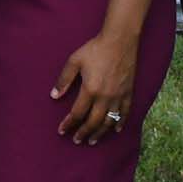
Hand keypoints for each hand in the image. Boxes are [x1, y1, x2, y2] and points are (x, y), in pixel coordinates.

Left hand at [52, 29, 139, 144]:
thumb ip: (63, 80)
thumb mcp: (74, 61)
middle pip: (93, 122)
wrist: (119, 41)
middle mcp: (105, 97)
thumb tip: (54, 96)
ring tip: (92, 141)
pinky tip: (115, 130)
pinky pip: (124, 113)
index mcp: (90, 89)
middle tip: (76, 140)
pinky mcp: (128, 93)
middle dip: (83, 133)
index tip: (62, 131)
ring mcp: (118, 96)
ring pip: (108, 121)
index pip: (77, 113)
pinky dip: (119, 123)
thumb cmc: (95, 49)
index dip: (69, 124)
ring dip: (100, 133)